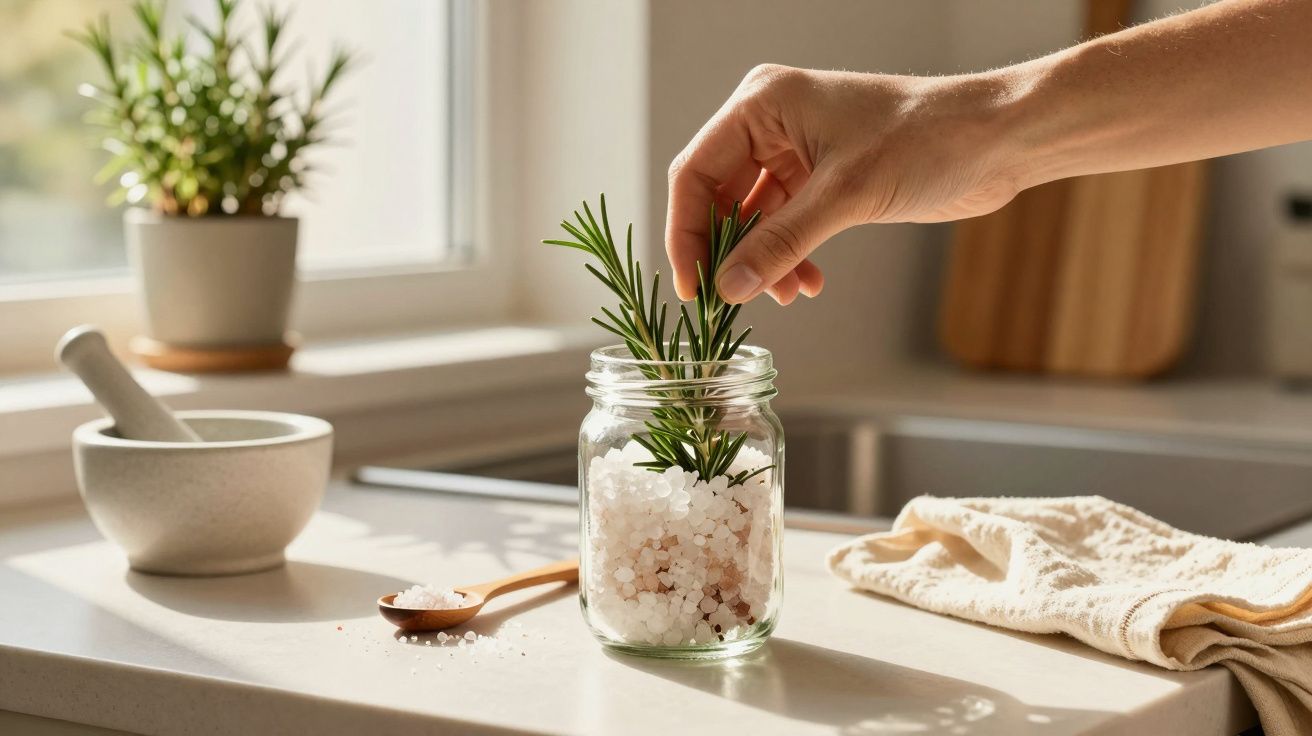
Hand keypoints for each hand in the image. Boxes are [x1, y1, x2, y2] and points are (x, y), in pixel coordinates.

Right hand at [665, 64, 1025, 304]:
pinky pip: (785, 224)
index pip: (696, 173)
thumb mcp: (845, 196)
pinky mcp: (823, 177)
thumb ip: (781, 243)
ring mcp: (796, 150)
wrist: (997, 139)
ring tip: (787, 295)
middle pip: (718, 198)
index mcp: (762, 104)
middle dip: (730, 252)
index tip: (695, 288)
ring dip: (764, 261)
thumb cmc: (927, 140)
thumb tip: (729, 288)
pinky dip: (790, 256)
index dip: (687, 234)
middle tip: (734, 300)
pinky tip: (808, 282)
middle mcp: (771, 123)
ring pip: (753, 217)